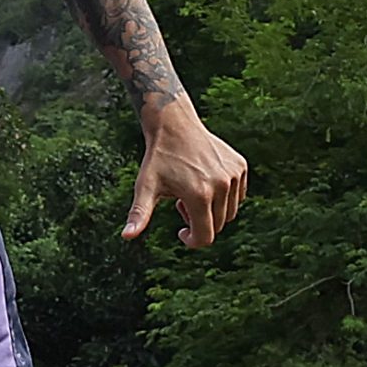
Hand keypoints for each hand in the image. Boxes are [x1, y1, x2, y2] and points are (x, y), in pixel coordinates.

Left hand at [123, 97, 247, 248]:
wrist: (174, 125)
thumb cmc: (157, 159)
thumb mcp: (145, 187)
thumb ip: (139, 213)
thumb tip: (126, 236)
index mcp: (200, 195)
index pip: (205, 236)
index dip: (192, 240)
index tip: (180, 232)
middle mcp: (221, 185)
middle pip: (217, 226)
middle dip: (198, 223)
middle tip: (180, 203)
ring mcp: (234, 175)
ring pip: (228, 213)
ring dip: (211, 211)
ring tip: (191, 191)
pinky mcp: (240, 166)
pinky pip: (237, 196)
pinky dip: (223, 198)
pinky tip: (204, 182)